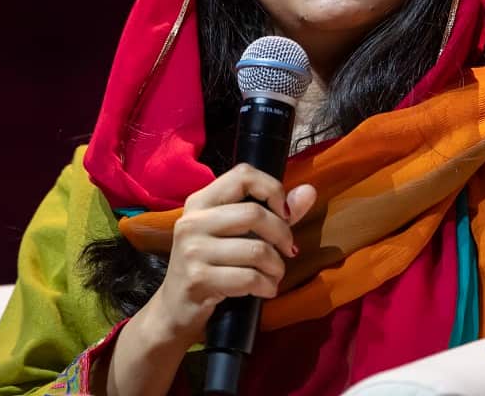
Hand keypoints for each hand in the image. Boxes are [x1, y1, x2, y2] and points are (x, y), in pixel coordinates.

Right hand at [135, 163, 316, 348]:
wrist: (175, 309)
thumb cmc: (212, 266)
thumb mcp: (237, 235)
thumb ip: (274, 212)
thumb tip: (309, 192)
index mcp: (201, 201)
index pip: (243, 175)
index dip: (272, 189)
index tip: (285, 213)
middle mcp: (192, 221)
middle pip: (255, 214)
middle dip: (283, 235)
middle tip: (288, 251)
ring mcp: (192, 250)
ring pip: (257, 250)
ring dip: (277, 267)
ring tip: (274, 275)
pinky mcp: (198, 279)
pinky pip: (249, 278)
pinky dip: (267, 286)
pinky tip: (265, 289)